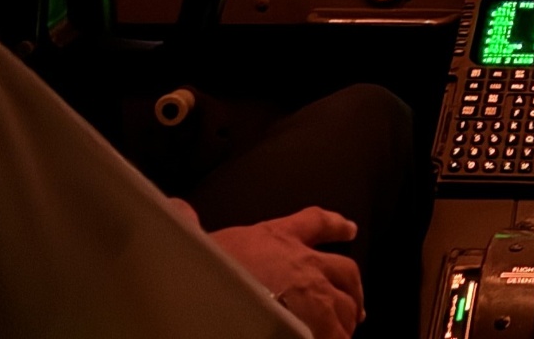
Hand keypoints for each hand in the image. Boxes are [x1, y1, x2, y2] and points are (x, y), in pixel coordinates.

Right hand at [206, 206, 365, 338]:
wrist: (219, 294)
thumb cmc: (211, 267)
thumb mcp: (200, 240)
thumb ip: (191, 222)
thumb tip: (179, 208)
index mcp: (278, 236)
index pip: (315, 222)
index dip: (335, 225)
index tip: (348, 229)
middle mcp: (305, 261)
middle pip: (346, 269)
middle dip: (352, 285)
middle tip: (354, 300)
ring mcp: (316, 292)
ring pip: (346, 303)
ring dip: (347, 316)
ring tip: (345, 330)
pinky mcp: (318, 322)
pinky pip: (337, 333)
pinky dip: (337, 338)